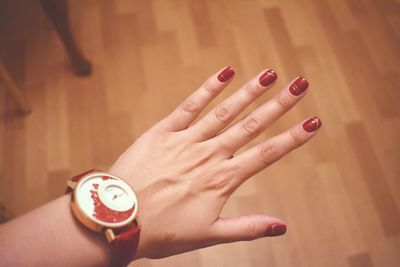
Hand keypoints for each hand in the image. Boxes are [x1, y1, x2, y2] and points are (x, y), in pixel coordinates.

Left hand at [109, 66, 320, 258]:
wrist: (119, 218)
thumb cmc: (162, 230)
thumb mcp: (208, 234)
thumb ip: (246, 227)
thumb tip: (281, 226)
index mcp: (222, 180)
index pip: (266, 154)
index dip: (292, 139)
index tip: (313, 122)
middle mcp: (209, 155)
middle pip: (251, 126)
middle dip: (278, 105)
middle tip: (300, 85)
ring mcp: (186, 141)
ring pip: (224, 112)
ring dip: (249, 92)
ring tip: (269, 74)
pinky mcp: (164, 131)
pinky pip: (189, 106)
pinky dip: (207, 89)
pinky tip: (225, 73)